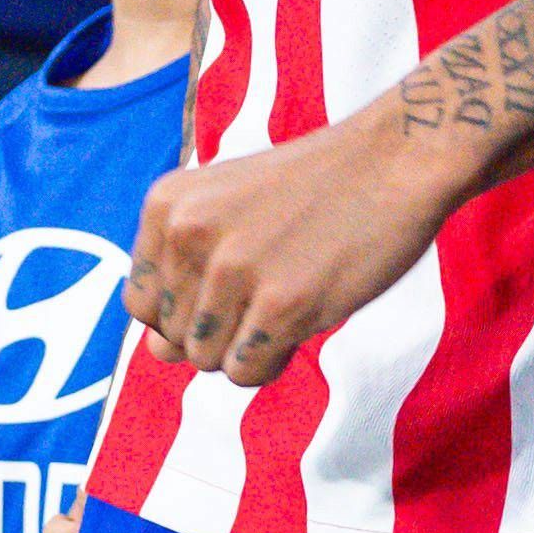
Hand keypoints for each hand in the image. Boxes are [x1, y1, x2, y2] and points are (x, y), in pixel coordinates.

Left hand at [123, 107, 472, 381]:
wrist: (393, 159)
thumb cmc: (312, 188)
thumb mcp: (228, 209)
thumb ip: (184, 276)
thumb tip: (156, 355)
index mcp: (168, 204)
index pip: (141, 302)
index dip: (182, 311)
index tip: (227, 286)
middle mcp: (190, 234)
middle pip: (173, 338)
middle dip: (219, 330)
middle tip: (270, 285)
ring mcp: (235, 270)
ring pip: (206, 361)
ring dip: (246, 346)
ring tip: (285, 300)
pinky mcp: (282, 305)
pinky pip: (246, 373)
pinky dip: (271, 362)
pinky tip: (301, 319)